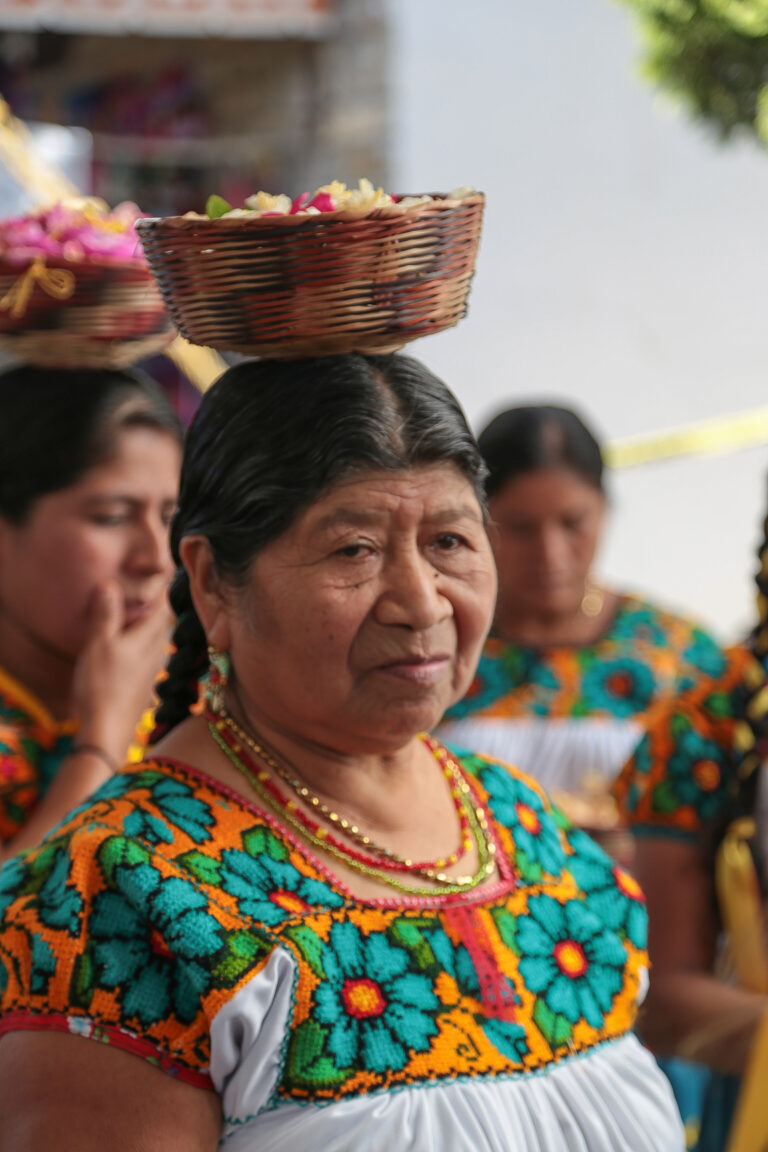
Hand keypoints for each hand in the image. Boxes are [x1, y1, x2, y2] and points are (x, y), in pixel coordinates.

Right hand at [70, 580, 172, 764]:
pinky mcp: (142, 688)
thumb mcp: (99, 644)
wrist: (106, 732)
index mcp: (149, 638)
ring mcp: (151, 672)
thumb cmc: (102, 686)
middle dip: (157, 606)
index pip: (163, 606)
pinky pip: (147, 659)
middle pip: (162, 624)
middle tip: (152, 588)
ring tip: (139, 615)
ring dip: (149, 627)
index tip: (165, 569)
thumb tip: (111, 584)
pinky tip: (130, 651)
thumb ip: (106, 614)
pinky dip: (141, 647)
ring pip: (155, 642)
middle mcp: (156, 654)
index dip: (163, 588)